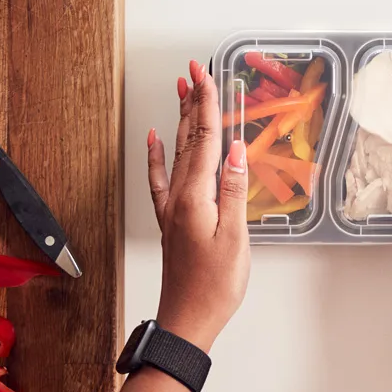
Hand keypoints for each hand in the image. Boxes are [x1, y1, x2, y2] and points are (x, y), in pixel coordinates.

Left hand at [146, 60, 250, 351]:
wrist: (187, 320)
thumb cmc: (215, 286)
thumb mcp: (235, 238)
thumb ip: (233, 191)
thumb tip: (235, 150)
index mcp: (195, 197)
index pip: (205, 141)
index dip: (207, 106)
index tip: (206, 76)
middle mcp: (178, 197)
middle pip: (188, 140)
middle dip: (192, 102)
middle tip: (193, 71)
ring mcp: (172, 208)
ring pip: (177, 153)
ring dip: (181, 120)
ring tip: (181, 91)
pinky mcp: (172, 220)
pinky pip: (161, 179)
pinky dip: (158, 156)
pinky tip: (157, 140)